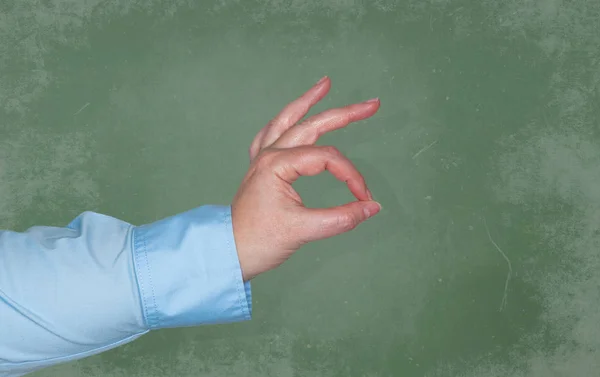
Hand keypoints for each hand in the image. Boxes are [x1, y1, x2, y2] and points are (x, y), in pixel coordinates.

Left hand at [231, 77, 380, 280]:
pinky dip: (284, 123)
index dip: (351, 176)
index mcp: (277, 164)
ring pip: (287, 121)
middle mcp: (269, 155)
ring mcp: (261, 159)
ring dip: (307, 103)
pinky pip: (271, 136)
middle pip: (311, 125)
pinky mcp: (259, 169)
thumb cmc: (259, 241)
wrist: (227, 252)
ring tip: (325, 84)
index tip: (364, 198)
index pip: (326, 159)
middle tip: (372, 104)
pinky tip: (290, 117)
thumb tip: (372, 208)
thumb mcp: (302, 230)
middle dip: (343, 114)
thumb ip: (341, 218)